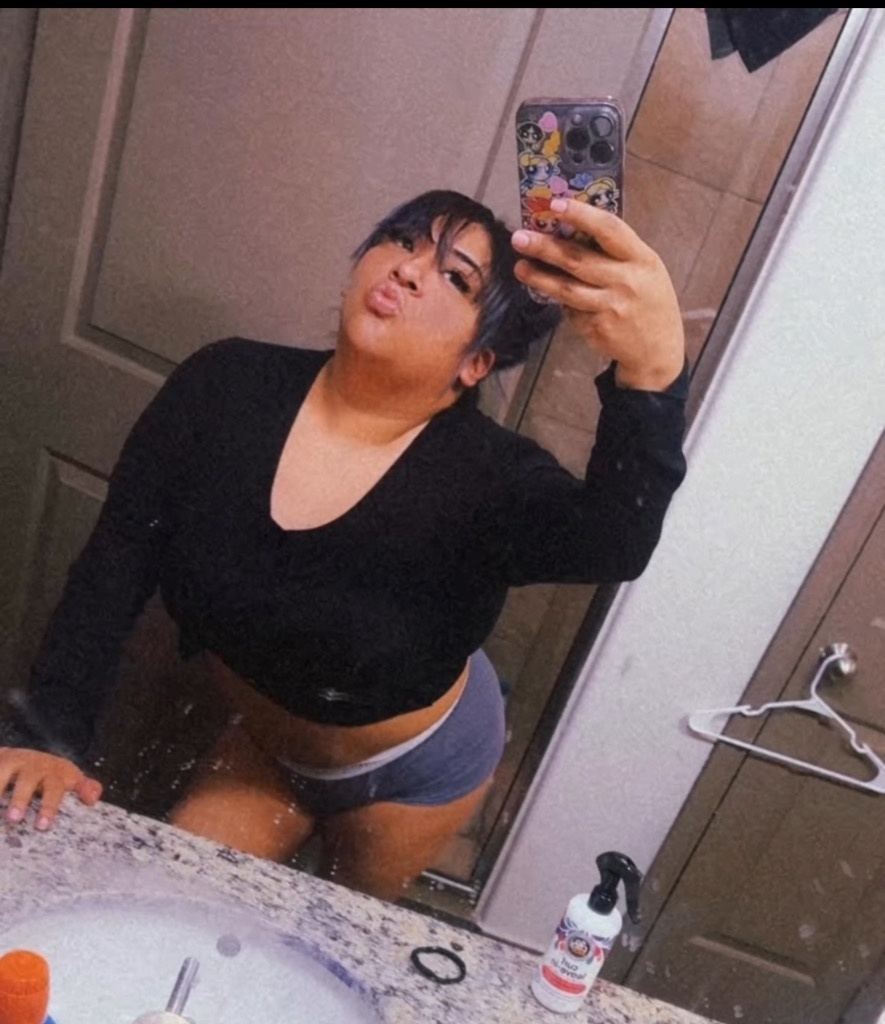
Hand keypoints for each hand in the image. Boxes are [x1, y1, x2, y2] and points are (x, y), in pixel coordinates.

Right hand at [0, 747, 101, 829]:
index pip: (55, 788)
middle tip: (14, 819)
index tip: (41, 826)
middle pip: (29, 779)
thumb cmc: (50, 778)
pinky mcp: (0, 761)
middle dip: (21, 798)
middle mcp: (34, 765)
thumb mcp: (68, 780)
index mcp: (57, 772)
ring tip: (0, 813)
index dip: (49, 805)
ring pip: (4, 772)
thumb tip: (93, 798)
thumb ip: (84, 788)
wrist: (21, 758)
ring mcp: (13, 762)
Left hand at [512, 198, 684, 390]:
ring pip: (566, 289)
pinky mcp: (597, 328)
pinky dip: (558, 299)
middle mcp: (626, 281)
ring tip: (520, 267)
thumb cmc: (648, 300)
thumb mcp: (645, 268)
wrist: (657, 349)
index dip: (581, 215)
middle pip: (578, 260)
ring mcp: (610, 306)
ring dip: (539, 277)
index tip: (555, 204)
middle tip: (520, 237)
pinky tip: (547, 292)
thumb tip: (572, 228)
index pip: (609, 229)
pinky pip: (570, 309)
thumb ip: (616, 251)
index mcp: (641, 258)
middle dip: (545, 247)